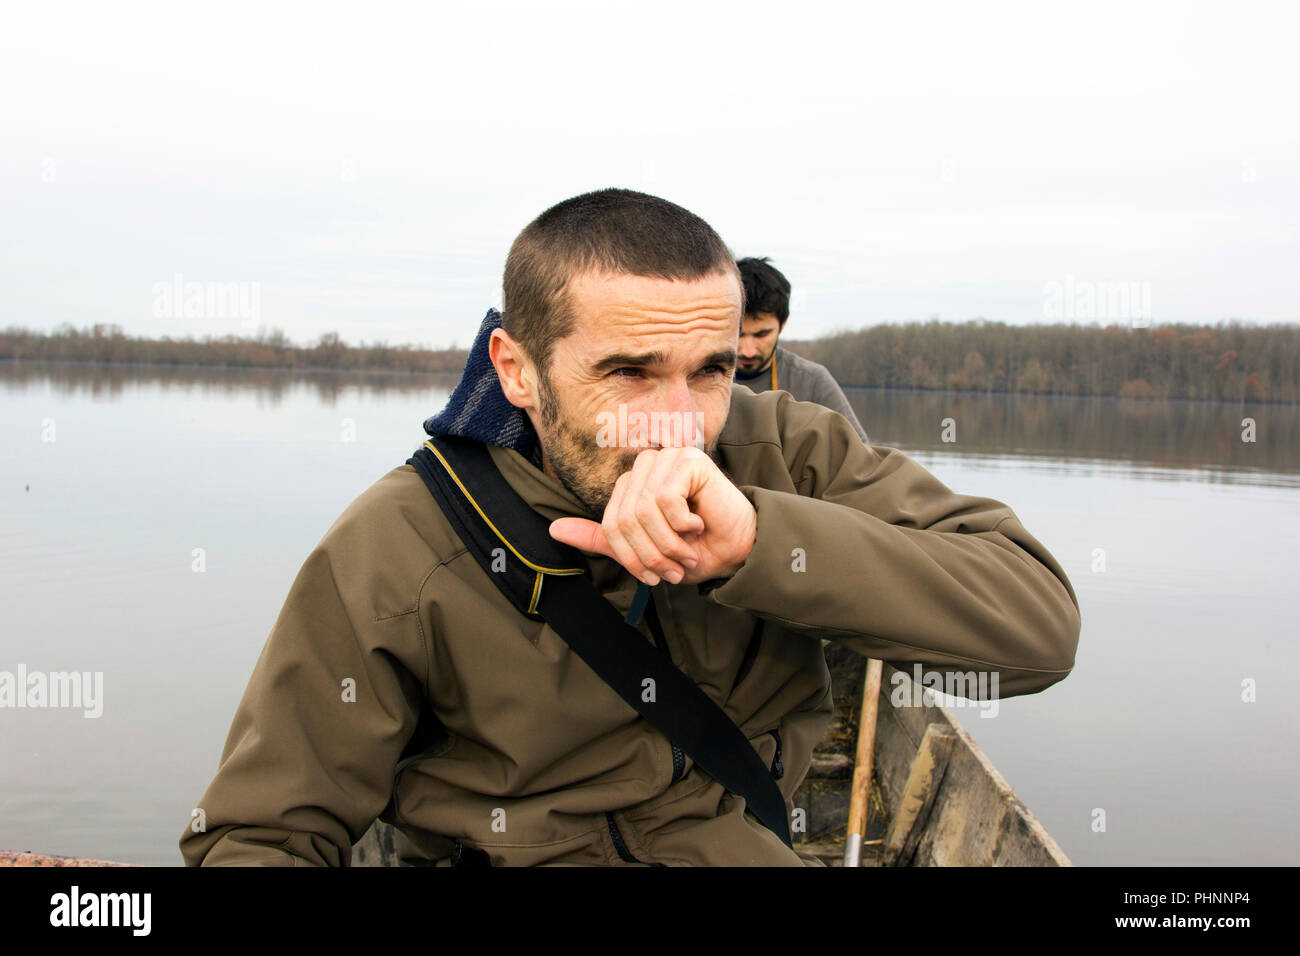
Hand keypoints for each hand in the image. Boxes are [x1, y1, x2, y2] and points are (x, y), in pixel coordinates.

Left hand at [549, 446, 756, 585]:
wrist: (737, 551)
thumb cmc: (694, 549)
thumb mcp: (641, 550)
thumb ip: (601, 538)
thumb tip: (553, 529)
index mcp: (629, 486)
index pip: (610, 524)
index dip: (630, 557)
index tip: (654, 575)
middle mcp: (644, 467)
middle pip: (624, 519)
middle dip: (651, 554)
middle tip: (675, 568)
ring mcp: (666, 459)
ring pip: (643, 510)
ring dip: (668, 543)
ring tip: (687, 552)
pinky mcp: (687, 460)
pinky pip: (665, 499)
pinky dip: (682, 523)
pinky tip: (698, 523)